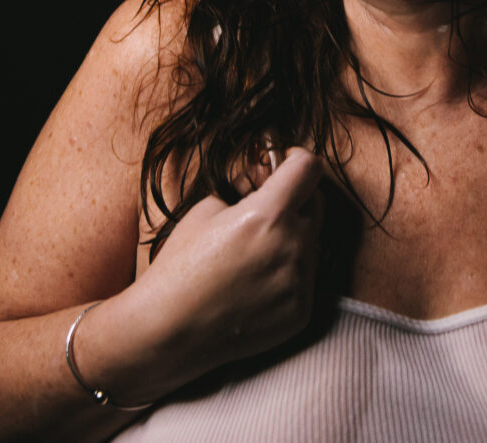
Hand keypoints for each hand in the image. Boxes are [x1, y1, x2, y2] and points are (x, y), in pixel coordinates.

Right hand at [137, 148, 324, 370]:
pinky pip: (305, 279)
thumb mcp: (205, 209)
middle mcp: (293, 248)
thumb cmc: (180, 265)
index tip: (284, 162)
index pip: (310, 168)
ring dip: (291, 238)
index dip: (297, 158)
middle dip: (295, 197)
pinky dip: (287, 273)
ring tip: (251, 254)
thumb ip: (245, 188)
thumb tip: (265, 178)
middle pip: (316, 204)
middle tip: (266, 206)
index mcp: (268, 215)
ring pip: (311, 243)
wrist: (170, 329)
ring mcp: (300, 283)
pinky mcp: (301, 312)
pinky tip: (253, 283)